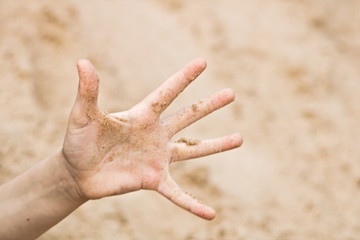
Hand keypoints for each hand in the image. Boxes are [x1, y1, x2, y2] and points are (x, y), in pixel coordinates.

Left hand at [62, 58, 241, 219]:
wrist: (77, 172)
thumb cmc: (79, 141)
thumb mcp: (83, 115)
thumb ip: (88, 91)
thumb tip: (83, 62)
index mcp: (141, 116)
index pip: (167, 93)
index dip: (184, 78)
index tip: (203, 62)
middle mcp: (155, 134)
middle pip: (188, 116)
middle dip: (209, 105)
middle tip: (231, 94)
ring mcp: (157, 157)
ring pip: (193, 150)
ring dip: (216, 145)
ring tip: (240, 138)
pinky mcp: (153, 180)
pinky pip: (177, 193)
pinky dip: (193, 203)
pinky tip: (211, 215)